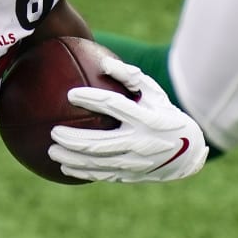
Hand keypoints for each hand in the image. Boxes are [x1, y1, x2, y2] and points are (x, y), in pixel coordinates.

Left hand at [48, 55, 207, 182]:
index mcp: (146, 118)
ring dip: (72, 158)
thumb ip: (130, 76)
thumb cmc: (163, 114)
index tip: (70, 94)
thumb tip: (103, 61)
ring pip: (98, 162)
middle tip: (53, 130)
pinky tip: (64, 167)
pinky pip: (102, 175)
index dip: (91, 99)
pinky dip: (82, 172)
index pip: (114, 106)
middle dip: (73, 138)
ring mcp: (135, 162)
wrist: (187, 153)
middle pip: (100, 142)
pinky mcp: (131, 176)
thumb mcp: (154, 93)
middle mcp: (140, 142)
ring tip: (51, 150)